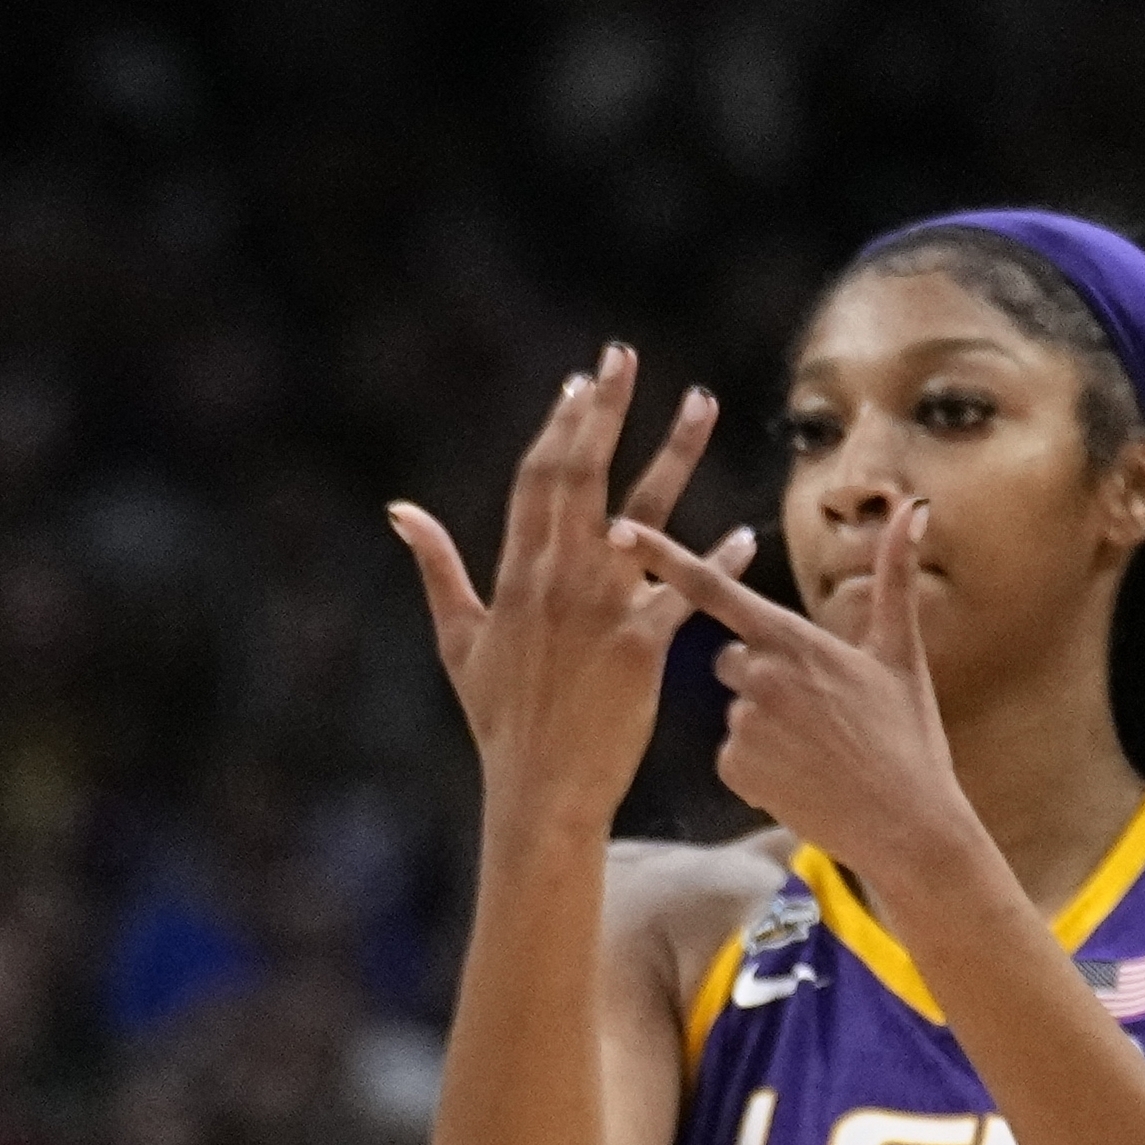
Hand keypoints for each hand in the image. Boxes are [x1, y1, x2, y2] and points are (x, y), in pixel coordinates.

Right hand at [390, 344, 754, 833]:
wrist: (540, 787)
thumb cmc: (499, 718)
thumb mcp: (457, 639)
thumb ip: (436, 568)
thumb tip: (400, 511)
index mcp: (515, 573)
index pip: (537, 478)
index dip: (559, 426)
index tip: (580, 384)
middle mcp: (557, 578)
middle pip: (583, 474)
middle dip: (605, 410)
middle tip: (623, 357)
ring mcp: (601, 609)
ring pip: (645, 513)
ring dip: (675, 452)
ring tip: (701, 401)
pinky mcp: (641, 646)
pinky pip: (686, 593)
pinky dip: (715, 562)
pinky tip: (744, 533)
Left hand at [616, 497, 976, 886]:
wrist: (905, 824)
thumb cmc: (907, 737)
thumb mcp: (901, 653)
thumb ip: (894, 575)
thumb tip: (915, 508)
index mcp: (794, 639)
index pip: (715, 589)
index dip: (663, 558)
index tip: (619, 531)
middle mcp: (760, 675)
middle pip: (729, 659)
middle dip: (759, 676)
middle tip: (816, 710)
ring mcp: (743, 723)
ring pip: (734, 709)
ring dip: (764, 724)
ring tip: (816, 749)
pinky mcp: (733, 768)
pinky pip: (730, 754)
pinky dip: (757, 765)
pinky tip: (799, 777)